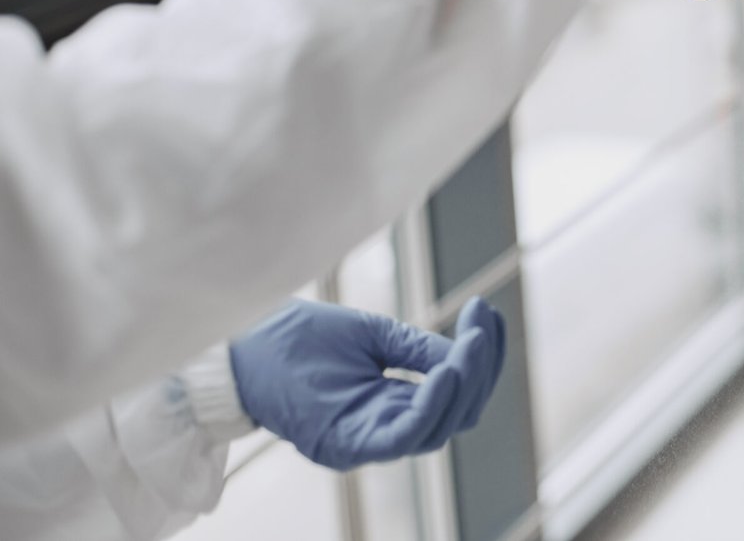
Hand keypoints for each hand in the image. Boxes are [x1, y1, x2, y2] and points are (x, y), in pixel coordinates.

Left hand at [230, 298, 505, 470]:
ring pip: (437, 430)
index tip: (487, 313)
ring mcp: (364, 442)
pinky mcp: (344, 444)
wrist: (243, 343)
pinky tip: (446, 371)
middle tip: (481, 324)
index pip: (455, 396)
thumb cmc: (301, 339)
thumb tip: (468, 354)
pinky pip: (402, 438)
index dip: (481, 360)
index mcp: (391, 406)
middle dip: (480, 371)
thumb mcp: (374, 336)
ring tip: (470, 342)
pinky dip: (431, 407)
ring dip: (463, 385)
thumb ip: (418, 350)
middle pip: (455, 416)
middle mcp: (382, 430)